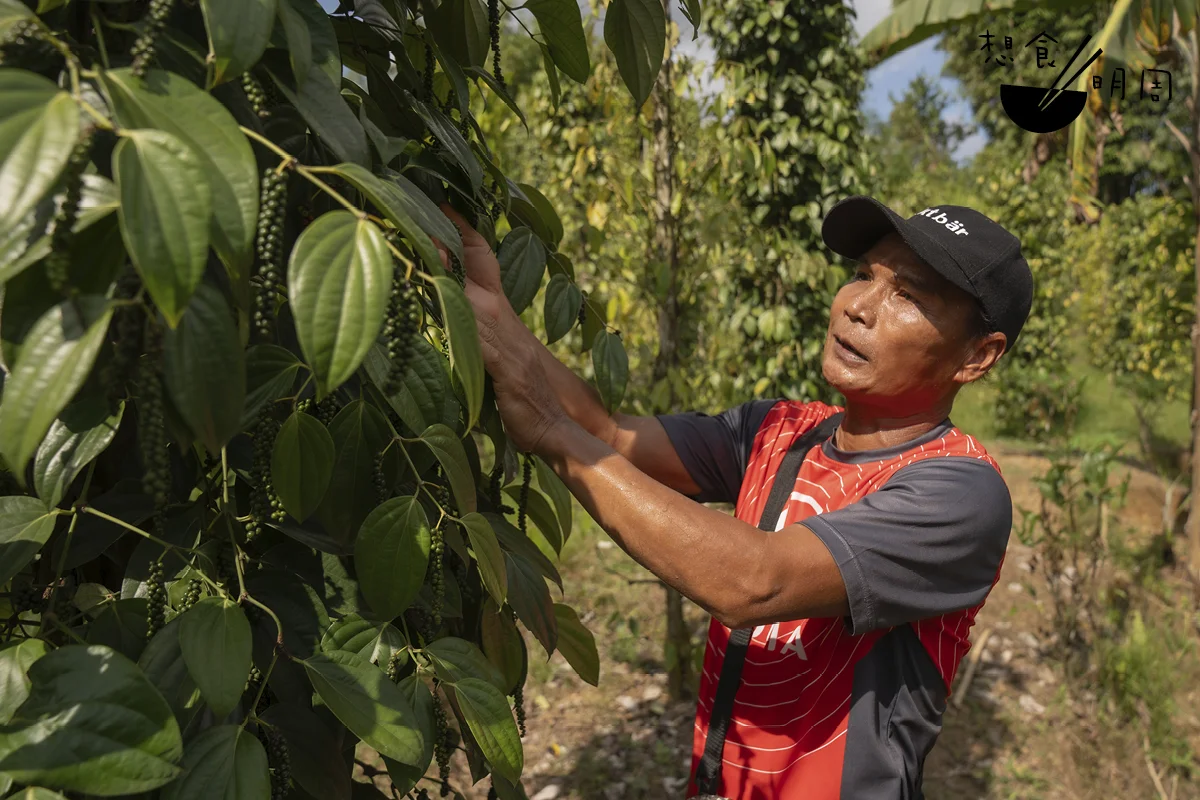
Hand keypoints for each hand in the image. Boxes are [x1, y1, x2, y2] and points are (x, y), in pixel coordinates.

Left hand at [438, 205, 566, 453]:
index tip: (443, 204)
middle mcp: (503, 317)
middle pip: (474, 263)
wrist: (563, 425)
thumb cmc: (532, 400)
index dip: (463, 232)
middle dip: (450, 232)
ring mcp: (501, 337)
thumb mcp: (503, 362)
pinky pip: (471, 330)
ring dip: (442, 264)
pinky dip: (453, 310)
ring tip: (417, 233)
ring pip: (467, 290)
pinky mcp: (499, 362)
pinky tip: (432, 294)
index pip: (482, 261)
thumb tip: (455, 326)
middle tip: (424, 201)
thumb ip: (483, 341)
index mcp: (504, 315)